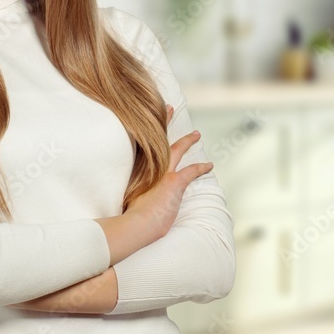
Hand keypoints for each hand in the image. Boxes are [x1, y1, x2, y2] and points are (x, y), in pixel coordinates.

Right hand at [125, 104, 212, 242]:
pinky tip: (210, 165)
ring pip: (177, 150)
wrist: (135, 225)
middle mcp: (147, 168)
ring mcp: (161, 173)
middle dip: (164, 122)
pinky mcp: (174, 182)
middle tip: (169, 108)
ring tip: (196, 134)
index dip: (145, 132)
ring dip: (187, 141)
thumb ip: (127, 194)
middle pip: (156, 138)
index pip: (141, 146)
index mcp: (135, 171)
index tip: (147, 119)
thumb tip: (124, 201)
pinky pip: (192, 171)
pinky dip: (201, 167)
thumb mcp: (124, 201)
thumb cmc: (128, 219)